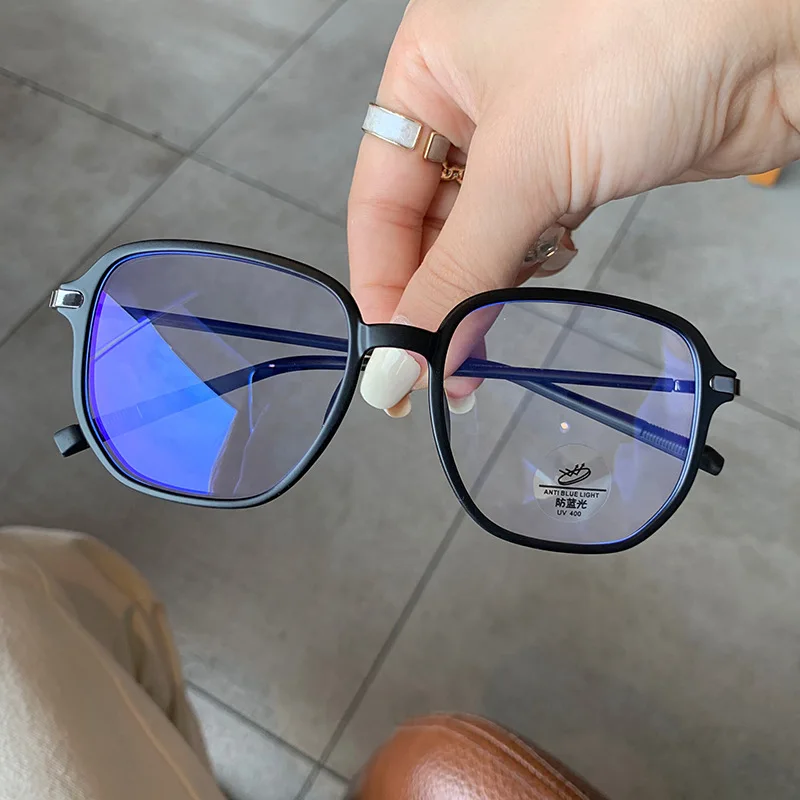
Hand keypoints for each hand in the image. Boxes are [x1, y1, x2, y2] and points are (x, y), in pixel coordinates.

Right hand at [349, 0, 799, 413]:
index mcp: (428, 68)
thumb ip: (457, 272)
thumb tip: (404, 359)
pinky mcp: (579, 162)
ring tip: (480, 341)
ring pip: (480, 232)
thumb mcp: (522, 167)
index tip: (392, 354)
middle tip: (435, 369)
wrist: (777, 28)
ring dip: (482, 287)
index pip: (378, 198)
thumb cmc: (637, 43)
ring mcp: (527, 131)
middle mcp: (469, 98)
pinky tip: (533, 284)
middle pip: (426, 221)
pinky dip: (527, 267)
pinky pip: (530, 232)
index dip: (382, 282)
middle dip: (434, 295)